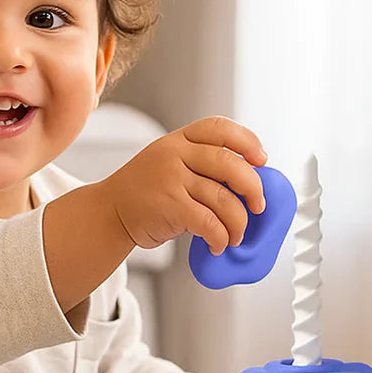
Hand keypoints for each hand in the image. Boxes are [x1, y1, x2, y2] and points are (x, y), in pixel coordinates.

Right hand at [99, 116, 267, 255]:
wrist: (108, 213)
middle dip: (253, 188)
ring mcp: (170, 179)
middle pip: (230, 164)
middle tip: (258, 206)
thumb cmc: (145, 193)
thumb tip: (247, 184)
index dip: (247, 141)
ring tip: (236, 235)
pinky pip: (208, 222)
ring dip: (238, 222)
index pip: (219, 128)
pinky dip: (220, 237)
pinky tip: (218, 244)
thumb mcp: (168, 164)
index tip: (262, 160)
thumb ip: (201, 165)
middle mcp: (174, 154)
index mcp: (178, 140)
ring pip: (223, 199)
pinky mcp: (169, 206)